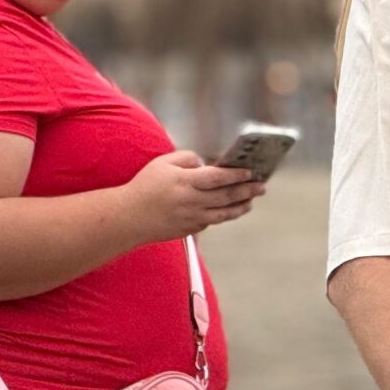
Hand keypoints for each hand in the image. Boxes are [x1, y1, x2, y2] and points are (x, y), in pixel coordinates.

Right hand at [123, 150, 264, 242]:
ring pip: (224, 213)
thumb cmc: (145, 186)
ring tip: (251, 201)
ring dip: (240, 206)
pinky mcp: (189, 229)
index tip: (251, 172)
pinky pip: (211, 221)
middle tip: (262, 186)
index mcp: (184, 182)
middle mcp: (191, 201)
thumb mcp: (163, 163)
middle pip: (226, 196)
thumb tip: (207, 164)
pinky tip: (230, 209)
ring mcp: (191, 218)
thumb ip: (187, 159)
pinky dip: (223, 215)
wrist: (128, 218)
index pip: (218, 178)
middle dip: (247, 190)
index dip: (237, 175)